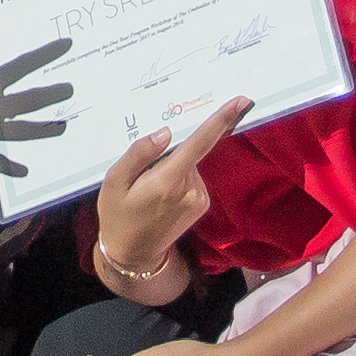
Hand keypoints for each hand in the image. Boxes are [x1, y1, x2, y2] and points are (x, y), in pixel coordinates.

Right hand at [86, 97, 246, 286]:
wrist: (133, 254)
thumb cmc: (118, 214)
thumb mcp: (115, 181)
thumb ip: (139, 154)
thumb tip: (166, 132)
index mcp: (168, 181)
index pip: (199, 143)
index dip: (221, 120)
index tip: (241, 101)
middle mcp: (190, 189)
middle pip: (189, 151)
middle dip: (170, 151)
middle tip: (144, 173)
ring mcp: (199, 198)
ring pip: (189, 164)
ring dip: (173, 166)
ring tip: (149, 188)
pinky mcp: (202, 204)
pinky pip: (192, 177)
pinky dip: (179, 177)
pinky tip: (161, 195)